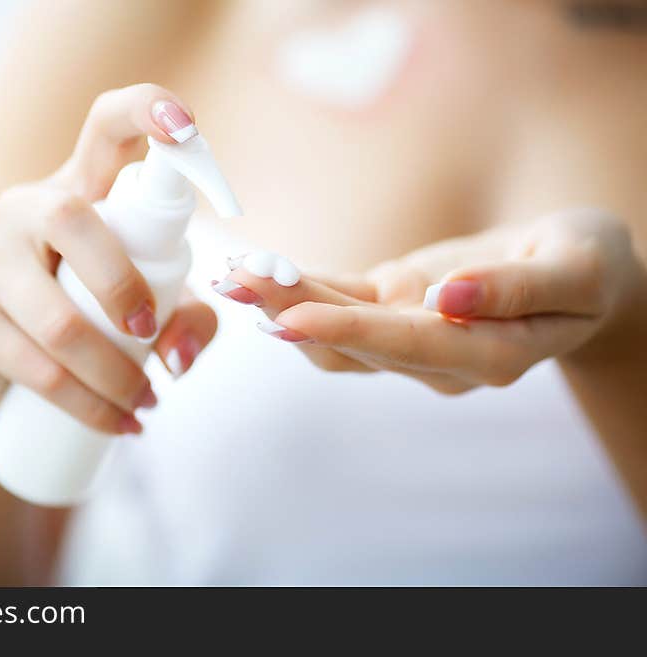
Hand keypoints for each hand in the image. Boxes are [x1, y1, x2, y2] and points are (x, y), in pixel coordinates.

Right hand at [0, 84, 215, 432]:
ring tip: (147, 404)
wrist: (6, 368)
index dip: (145, 111)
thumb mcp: (154, 308)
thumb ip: (190, 318)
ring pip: (57, 318)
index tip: (187, 126)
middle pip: (73, 217)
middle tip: (151, 334)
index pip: (106, 126)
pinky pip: (35, 369)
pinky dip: (87, 406)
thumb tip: (176, 358)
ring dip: (114, 374)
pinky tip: (118, 424)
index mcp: (81, 188)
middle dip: (124, 283)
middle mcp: (26, 210)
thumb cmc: (94, 315)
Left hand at [212, 209, 644, 394]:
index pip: (408, 346)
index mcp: (489, 356)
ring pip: (338, 329)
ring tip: (233, 274)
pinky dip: (302, 289)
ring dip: (285, 302)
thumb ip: (517, 289)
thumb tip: (445, 300)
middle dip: (294, 311)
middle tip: (235, 282)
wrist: (579, 272)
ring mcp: (413, 339)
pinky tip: (260, 275)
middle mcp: (440, 360)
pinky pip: (343, 303)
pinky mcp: (396, 310)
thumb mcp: (576, 267)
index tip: (290, 318)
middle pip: (357, 342)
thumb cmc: (588, 264)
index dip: (348, 333)